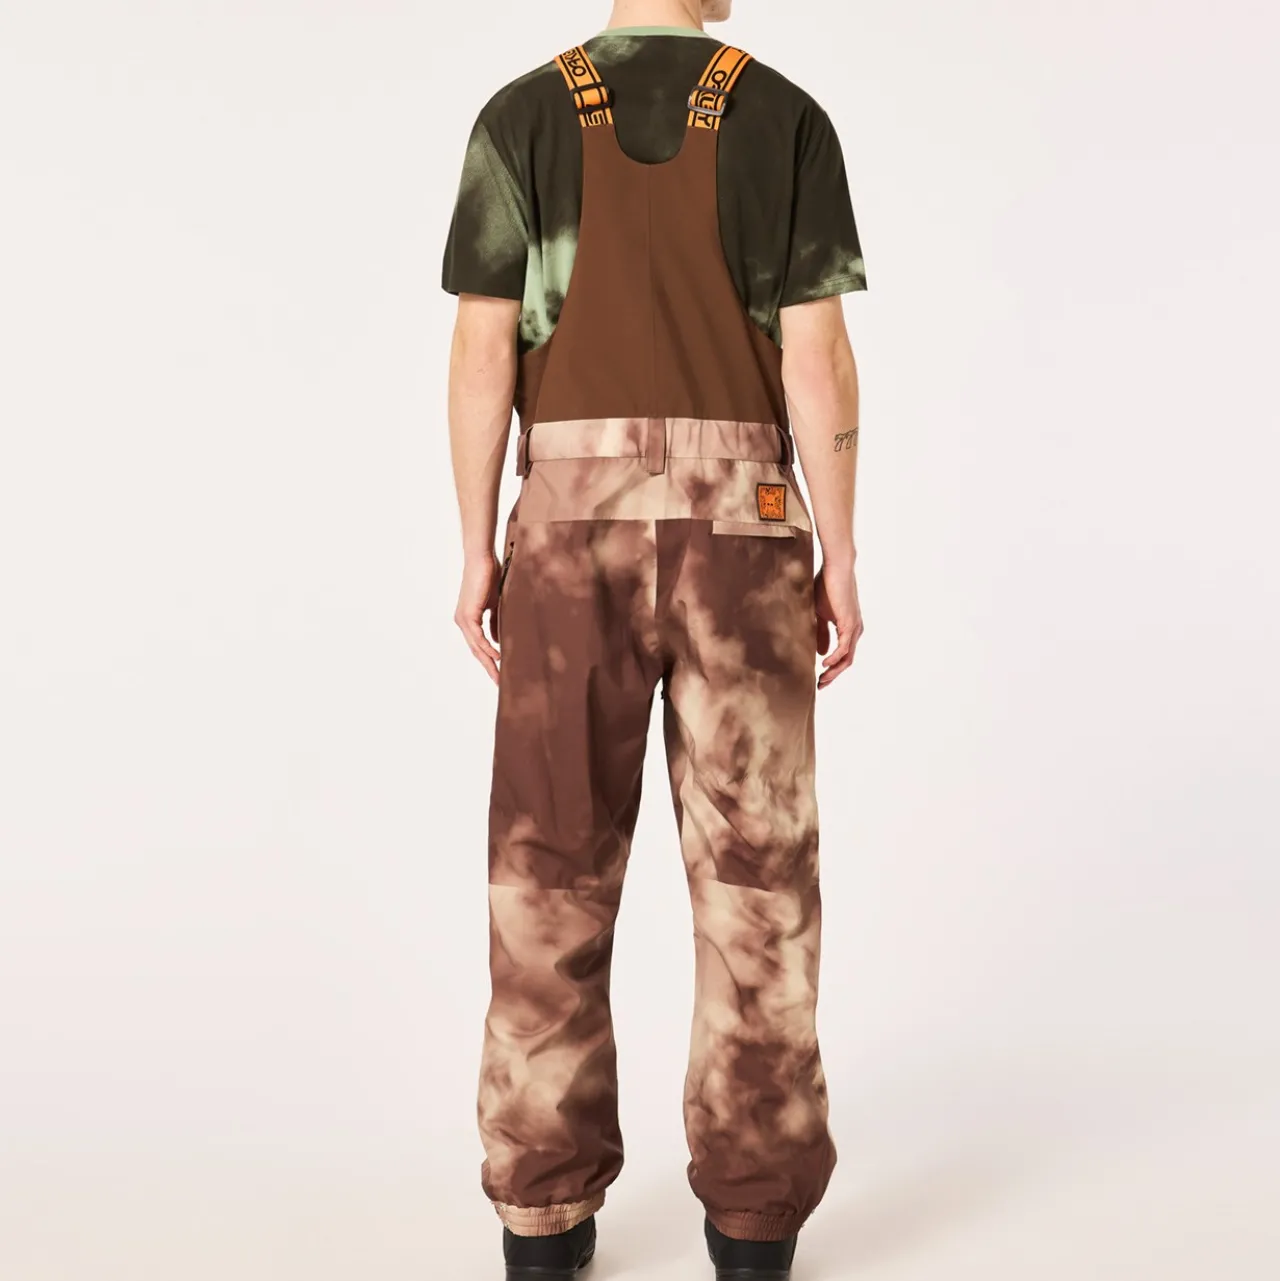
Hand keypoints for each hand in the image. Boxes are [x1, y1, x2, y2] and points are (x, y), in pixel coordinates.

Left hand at [454, 553, 500, 684]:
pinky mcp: (467, 614)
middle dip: (488, 667)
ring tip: (498, 675)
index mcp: (469, 619)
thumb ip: (495, 623)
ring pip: (475, 647)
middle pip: (476, 650)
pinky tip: (496, 656)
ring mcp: (463, 619)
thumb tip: (497, 641)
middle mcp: (463, 621)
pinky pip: (477, 637)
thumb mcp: (495, 605)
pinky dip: (487, 647)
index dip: (488, 660)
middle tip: (498, 682)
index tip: (499, 672)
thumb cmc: (489, 577)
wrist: (482, 560)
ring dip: (488, 662)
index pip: (478, 645)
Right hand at [815, 561, 863, 688]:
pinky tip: (824, 664)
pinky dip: (835, 658)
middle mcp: (855, 631)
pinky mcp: (850, 624)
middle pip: (847, 661)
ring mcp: (854, 628)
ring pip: (847, 658)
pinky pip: (845, 648)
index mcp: (849, 629)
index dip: (832, 669)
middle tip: (820, 685)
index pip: (843, 656)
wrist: (836, 569)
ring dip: (834, 671)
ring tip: (821, 680)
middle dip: (833, 675)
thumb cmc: (827, 587)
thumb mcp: (820, 615)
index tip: (819, 678)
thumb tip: (821, 654)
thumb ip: (821, 634)